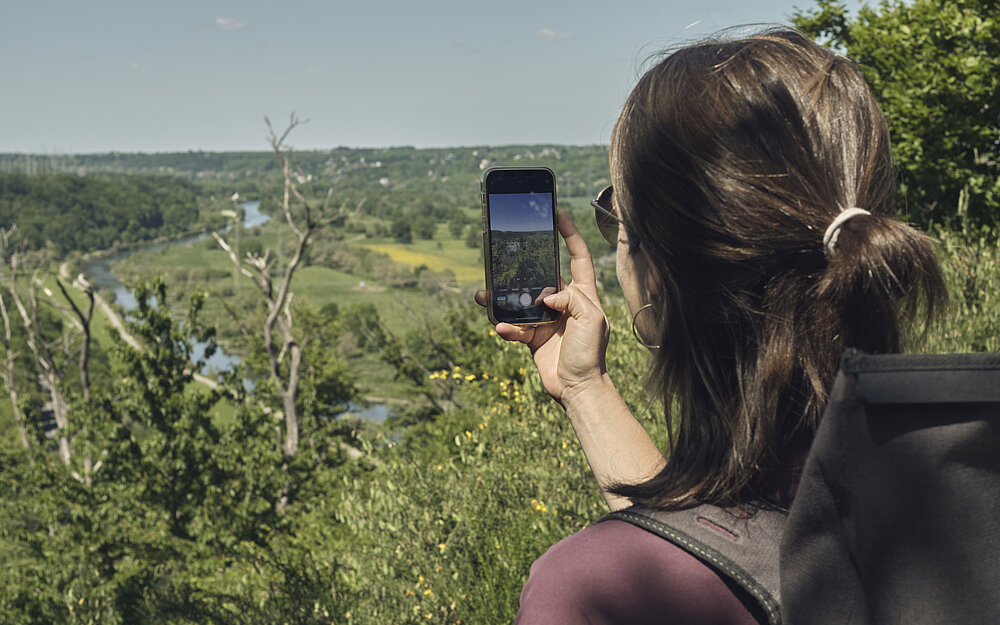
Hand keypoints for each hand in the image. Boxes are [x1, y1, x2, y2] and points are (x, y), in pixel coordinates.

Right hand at [475, 210, 608, 402]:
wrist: (578, 389)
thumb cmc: (590, 354)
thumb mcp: (591, 319)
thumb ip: (573, 298)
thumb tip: (548, 295)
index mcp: (584, 295)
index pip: (578, 257)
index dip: (570, 235)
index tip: (558, 214)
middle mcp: (565, 304)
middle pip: (542, 275)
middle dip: (523, 266)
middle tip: (507, 254)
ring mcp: (547, 320)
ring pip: (520, 300)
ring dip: (502, 298)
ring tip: (485, 293)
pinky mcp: (532, 337)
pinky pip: (514, 326)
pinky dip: (506, 327)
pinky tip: (501, 328)